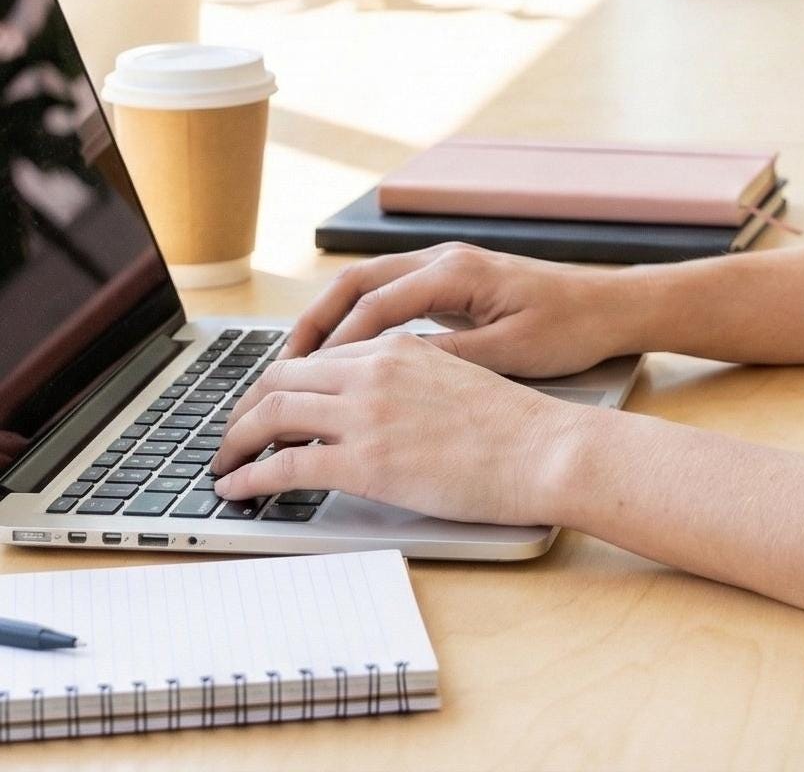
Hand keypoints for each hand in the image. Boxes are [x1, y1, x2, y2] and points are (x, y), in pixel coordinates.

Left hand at [209, 331, 587, 525]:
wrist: (546, 450)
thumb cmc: (517, 426)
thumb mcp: (459, 379)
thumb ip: (412, 380)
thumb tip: (382, 406)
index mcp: (401, 346)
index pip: (319, 355)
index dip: (281, 381)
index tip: (267, 405)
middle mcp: (377, 370)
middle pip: (282, 376)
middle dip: (245, 408)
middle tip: (233, 436)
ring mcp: (368, 414)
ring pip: (272, 413)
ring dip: (236, 441)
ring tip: (224, 465)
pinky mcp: (366, 462)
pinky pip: (284, 465)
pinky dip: (250, 477)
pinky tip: (238, 489)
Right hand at [282, 242, 641, 377]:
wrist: (614, 305)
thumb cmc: (571, 327)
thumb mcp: (509, 352)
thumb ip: (447, 360)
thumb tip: (387, 375)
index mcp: (457, 271)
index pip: (374, 305)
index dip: (333, 347)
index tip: (300, 383)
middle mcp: (445, 259)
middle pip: (356, 283)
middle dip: (312, 323)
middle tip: (276, 369)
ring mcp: (447, 266)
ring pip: (368, 285)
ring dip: (329, 320)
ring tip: (296, 365)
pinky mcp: (454, 282)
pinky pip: (390, 295)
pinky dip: (357, 321)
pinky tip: (343, 357)